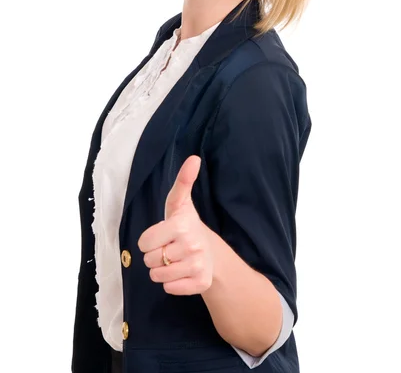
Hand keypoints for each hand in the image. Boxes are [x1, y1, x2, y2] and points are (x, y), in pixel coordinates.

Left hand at [137, 155, 214, 294]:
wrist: (212, 252)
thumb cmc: (187, 226)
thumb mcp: (180, 204)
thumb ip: (183, 181)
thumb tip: (194, 158)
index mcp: (181, 225)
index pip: (143, 242)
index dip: (149, 240)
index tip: (162, 235)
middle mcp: (191, 245)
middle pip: (149, 260)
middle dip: (155, 256)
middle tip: (170, 248)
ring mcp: (197, 265)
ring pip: (157, 277)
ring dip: (161, 271)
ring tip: (174, 260)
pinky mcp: (201, 283)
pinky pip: (169, 289)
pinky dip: (172, 284)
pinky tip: (182, 273)